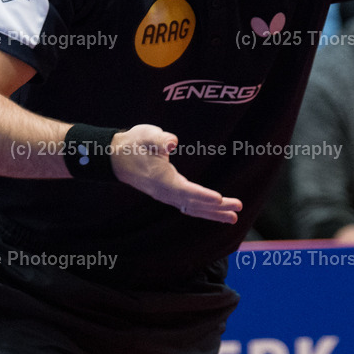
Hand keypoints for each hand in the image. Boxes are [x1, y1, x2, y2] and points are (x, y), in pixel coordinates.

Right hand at [110, 124, 242, 222]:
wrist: (116, 157)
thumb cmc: (134, 144)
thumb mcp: (146, 135)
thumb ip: (160, 139)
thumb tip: (172, 142)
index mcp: (162, 179)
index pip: (186, 190)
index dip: (203, 195)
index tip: (219, 198)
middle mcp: (165, 192)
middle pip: (194, 203)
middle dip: (216, 208)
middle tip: (237, 208)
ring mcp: (166, 196)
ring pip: (193, 208)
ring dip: (213, 213)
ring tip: (233, 217)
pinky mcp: (168, 194)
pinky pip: (189, 207)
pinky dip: (204, 211)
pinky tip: (215, 212)